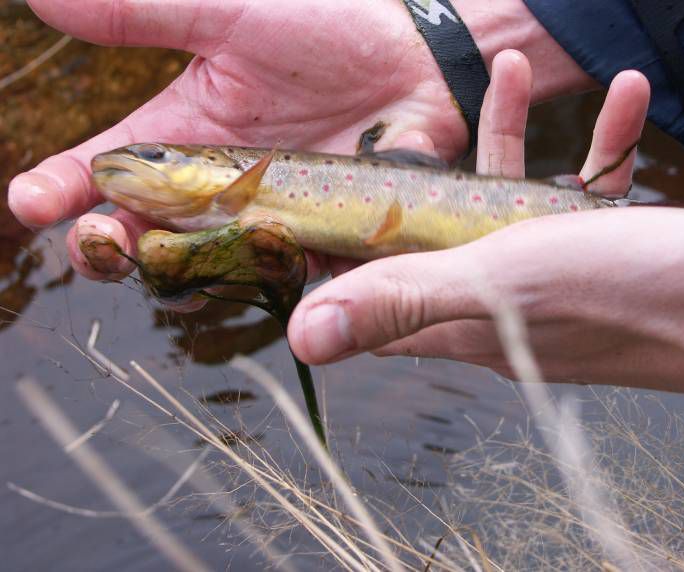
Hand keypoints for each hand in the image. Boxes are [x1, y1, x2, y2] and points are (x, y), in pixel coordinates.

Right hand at [9, 0, 592, 281]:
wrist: (414, 56)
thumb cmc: (325, 29)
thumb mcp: (226, 15)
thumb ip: (143, 15)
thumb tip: (43, 2)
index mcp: (186, 138)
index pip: (109, 171)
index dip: (64, 187)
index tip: (31, 201)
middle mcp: (219, 189)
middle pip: (147, 233)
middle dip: (109, 244)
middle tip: (93, 244)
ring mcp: (269, 219)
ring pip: (208, 263)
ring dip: (177, 269)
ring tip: (157, 260)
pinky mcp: (320, 239)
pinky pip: (289, 269)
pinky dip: (269, 274)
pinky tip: (256, 267)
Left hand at [287, 51, 683, 396]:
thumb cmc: (622, 295)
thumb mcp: (497, 283)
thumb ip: (403, 299)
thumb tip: (303, 338)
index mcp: (460, 316)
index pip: (373, 295)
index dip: (340, 260)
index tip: (323, 204)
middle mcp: (497, 302)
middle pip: (436, 233)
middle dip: (427, 167)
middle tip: (419, 112)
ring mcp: (547, 276)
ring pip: (507, 196)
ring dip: (509, 131)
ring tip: (512, 67)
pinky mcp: (597, 252)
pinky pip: (580, 191)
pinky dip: (592, 146)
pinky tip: (622, 98)